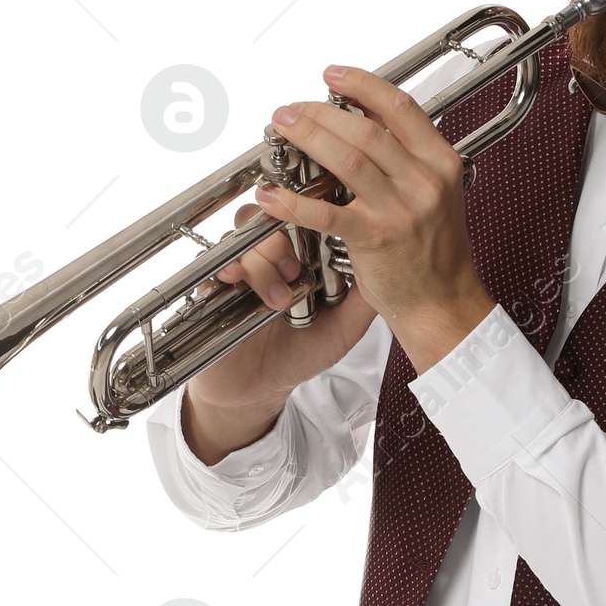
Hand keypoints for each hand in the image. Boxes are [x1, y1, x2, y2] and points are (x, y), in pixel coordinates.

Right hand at [184, 202, 377, 422]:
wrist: (260, 389)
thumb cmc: (301, 354)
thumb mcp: (344, 328)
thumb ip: (364, 299)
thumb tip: (391, 266)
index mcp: (302, 257)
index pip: (305, 217)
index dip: (311, 216)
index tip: (322, 227)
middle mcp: (271, 256)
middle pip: (272, 217)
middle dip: (285, 242)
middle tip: (296, 275)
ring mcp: (241, 267)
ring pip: (245, 236)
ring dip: (263, 263)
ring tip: (278, 300)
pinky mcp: (214, 285)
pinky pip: (214, 260)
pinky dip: (228, 266)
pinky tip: (239, 281)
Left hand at [254, 64, 496, 372]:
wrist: (443, 302)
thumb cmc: (436, 251)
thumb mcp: (436, 191)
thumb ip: (408, 155)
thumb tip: (369, 116)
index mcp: (440, 162)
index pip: (400, 107)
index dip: (362, 85)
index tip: (332, 75)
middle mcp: (423, 181)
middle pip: (365, 129)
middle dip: (320, 112)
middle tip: (292, 107)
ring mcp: (399, 210)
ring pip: (346, 159)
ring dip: (307, 138)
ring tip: (282, 128)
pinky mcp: (374, 239)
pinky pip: (325, 212)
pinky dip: (293, 201)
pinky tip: (271, 195)